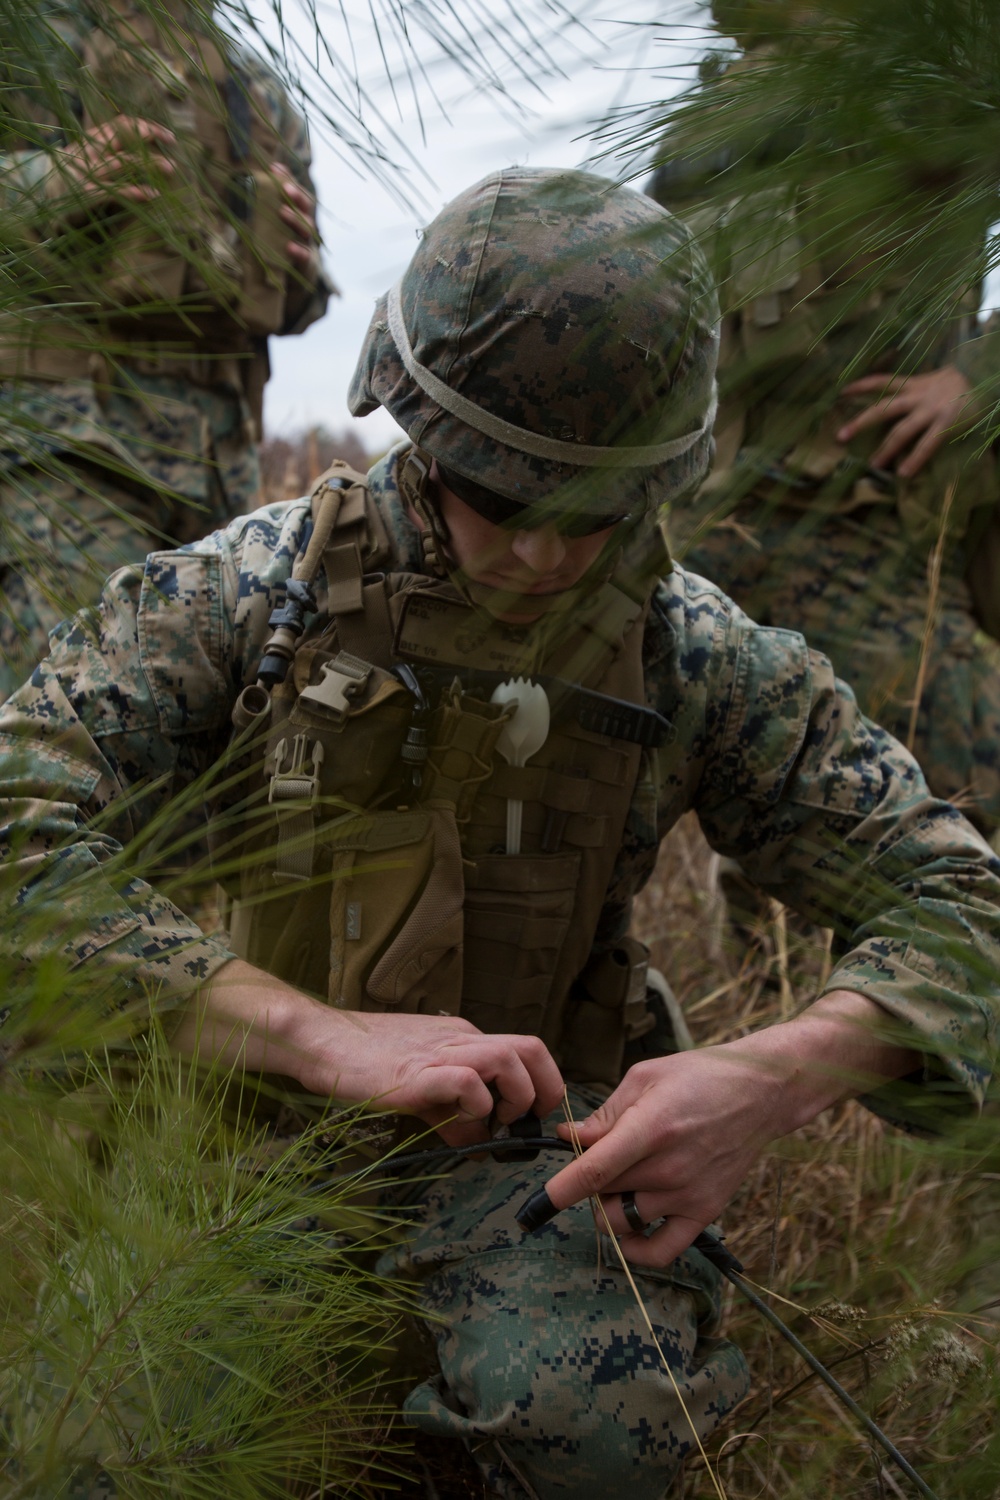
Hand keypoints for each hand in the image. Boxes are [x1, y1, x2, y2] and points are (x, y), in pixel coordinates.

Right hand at [55, 114, 174, 205]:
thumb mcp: (87, 153)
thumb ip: (109, 146)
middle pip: (122, 135)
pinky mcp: (87, 193)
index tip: (167, 134)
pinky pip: (114, 190)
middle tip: (172, 142)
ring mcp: (87, 171)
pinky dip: (135, 191)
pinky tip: (152, 194)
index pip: (120, 124)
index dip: (145, 126)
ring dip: (148, 163)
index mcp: (91, 139)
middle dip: (148, 134)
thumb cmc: (72, 174)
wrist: (43, 195)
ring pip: (121, 161)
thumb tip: (142, 141)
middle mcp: (89, 151)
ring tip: (170, 168)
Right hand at [172, 959, 564, 1145]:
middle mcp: (460, 1038)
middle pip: (531, 1048)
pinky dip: (475, 1106)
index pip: (524, 1051)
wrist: (321, 1041)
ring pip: (509, 1058)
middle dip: (546, 1089)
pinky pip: (466, 1082)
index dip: (540, 1085)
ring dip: (516, 1096)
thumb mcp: (420, 1087)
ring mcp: (439, 1052)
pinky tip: (459, 1125)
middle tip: (527, 1122)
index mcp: (463, 1037)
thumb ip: (451, 1110)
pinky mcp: (417, 1073)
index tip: (528, 1118)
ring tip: (496, 1124)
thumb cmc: (366, 1062)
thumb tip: (478, 1141)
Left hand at [270, 161, 319, 271]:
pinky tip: (288, 246)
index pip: (296, 192)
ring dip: (295, 219)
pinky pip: (305, 256)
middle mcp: (305, 226)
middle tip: (285, 189)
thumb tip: (241, 187)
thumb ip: (263, 209)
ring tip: (282, 212)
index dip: (288, 178)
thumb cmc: (279, 247)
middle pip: (306, 207)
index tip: (274, 167)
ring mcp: (308, 244)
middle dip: (297, 196)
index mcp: (298, 213)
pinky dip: (298, 251)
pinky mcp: (307, 264)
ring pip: (307, 229)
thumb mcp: (272, 226)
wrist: (292, 280)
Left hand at [538, 992, 919, 1267]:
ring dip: (609, 1206)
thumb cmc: (698, 1076)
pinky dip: (636, 1251)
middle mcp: (668, 1168)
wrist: (759, 1093)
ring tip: (621, 1181)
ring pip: (623, 1219)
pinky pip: (661, 1251)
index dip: (563, 1189)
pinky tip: (626, 1233)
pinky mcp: (704, 1212)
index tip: (540, 1202)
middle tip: (600, 1158)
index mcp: (651, 1128)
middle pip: (603, 1193)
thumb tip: (568, 1137)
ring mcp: (687, 1194)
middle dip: (588, 1180)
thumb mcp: (645, 1077)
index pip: (597, 1170)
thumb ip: (605, 1113)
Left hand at [836, 366, 979, 477]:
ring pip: (901, 430)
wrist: (987, 378)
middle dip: (860, 422)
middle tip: (840, 437)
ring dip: (885, 449)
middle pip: (882, 409)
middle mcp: (918, 396)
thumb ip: (916, 387)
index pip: (883, 381)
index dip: (861, 385)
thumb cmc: (961, 383)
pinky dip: (915, 459)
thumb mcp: (935, 379)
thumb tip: (897, 396)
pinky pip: (927, 444)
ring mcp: (931, 411)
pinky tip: (903, 473)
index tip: (841, 391)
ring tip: (873, 464)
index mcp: (915, 384)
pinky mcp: (946, 424)